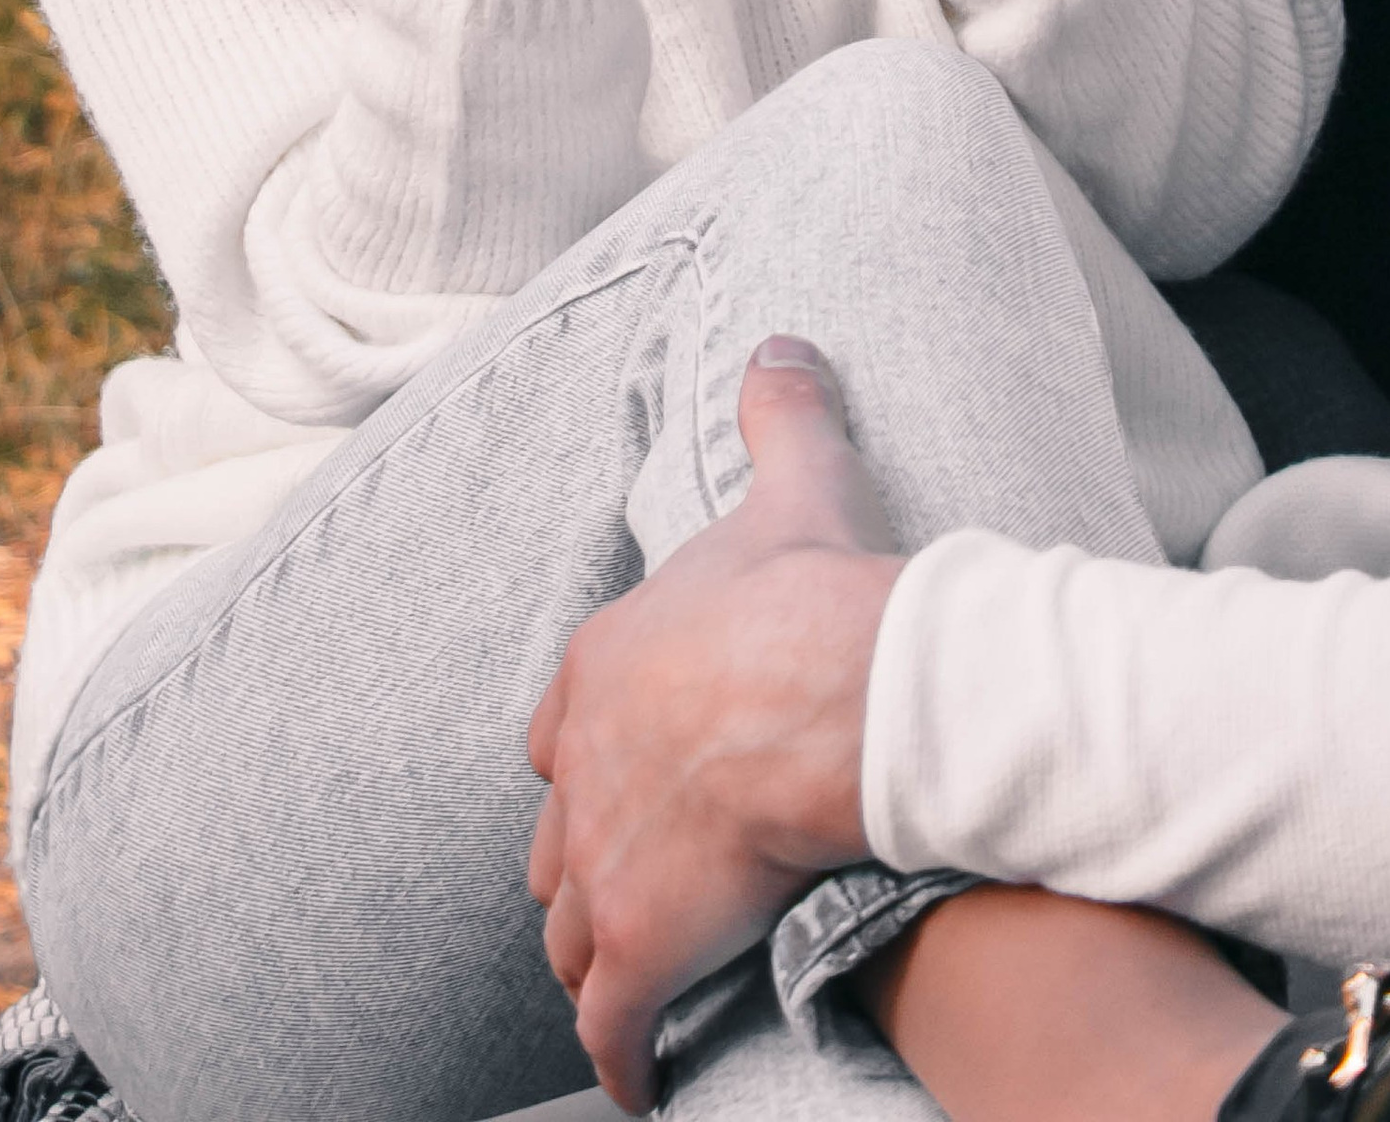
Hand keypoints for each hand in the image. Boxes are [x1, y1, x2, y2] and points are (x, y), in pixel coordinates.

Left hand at [527, 340, 902, 1109]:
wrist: (833, 693)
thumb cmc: (812, 591)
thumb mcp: (792, 484)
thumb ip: (779, 413)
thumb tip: (782, 340)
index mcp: (603, 664)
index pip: (560, 721)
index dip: (587, 748)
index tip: (612, 766)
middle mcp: (580, 766)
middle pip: (555, 831)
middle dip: (582, 855)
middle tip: (621, 875)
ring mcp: (602, 863)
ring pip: (570, 929)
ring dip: (593, 951)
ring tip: (622, 973)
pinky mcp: (641, 949)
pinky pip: (614, 1025)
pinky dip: (622, 1052)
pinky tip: (638, 1074)